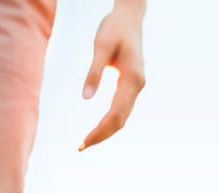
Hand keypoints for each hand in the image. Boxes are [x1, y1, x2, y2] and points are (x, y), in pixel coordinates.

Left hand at [79, 2, 146, 150]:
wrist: (130, 17)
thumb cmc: (114, 28)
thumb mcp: (101, 46)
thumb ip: (94, 72)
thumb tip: (85, 99)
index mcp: (133, 78)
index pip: (115, 114)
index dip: (99, 131)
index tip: (83, 143)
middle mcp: (138, 85)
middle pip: (120, 120)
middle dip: (101, 136)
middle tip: (80, 148)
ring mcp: (137, 86)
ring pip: (123, 117)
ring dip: (106, 132)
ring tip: (86, 143)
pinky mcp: (132, 85)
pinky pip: (122, 110)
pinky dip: (110, 122)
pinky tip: (97, 129)